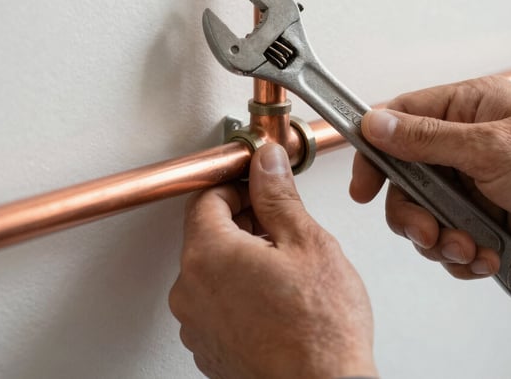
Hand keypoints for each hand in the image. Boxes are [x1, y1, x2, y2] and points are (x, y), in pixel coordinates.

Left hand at [170, 144, 376, 378]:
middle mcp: (190, 290)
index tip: (262, 188)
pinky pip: (216, 305)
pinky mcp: (208, 348)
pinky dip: (239, 294)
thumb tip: (266, 163)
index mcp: (209, 254)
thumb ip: (278, 196)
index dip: (239, 186)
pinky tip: (277, 302)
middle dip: (244, 223)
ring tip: (287, 273)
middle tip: (284, 230)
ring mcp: (196, 324)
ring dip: (242, 260)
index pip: (207, 198)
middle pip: (207, 234)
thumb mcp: (307, 243)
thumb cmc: (320, 329)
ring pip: (213, 271)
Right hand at [350, 76, 510, 279]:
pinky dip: (462, 255)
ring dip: (440, 239)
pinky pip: (448, 241)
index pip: (399, 119)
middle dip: (412, 213)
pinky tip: (487, 256)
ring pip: (424, 215)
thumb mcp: (490, 147)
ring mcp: (472, 184)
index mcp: (467, 109)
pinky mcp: (482, 219)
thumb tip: (376, 124)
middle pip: (405, 178)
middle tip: (427, 232)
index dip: (374, 151)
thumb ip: (426, 138)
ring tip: (468, 247)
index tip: (363, 186)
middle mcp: (464, 145)